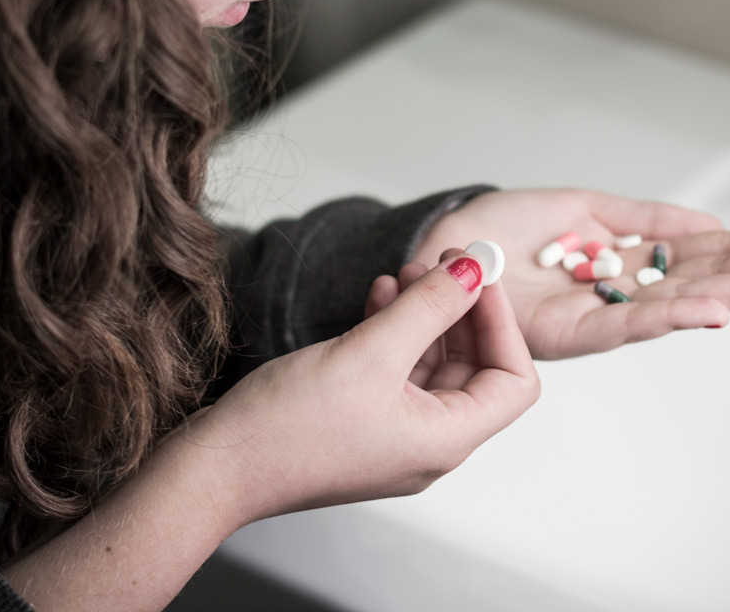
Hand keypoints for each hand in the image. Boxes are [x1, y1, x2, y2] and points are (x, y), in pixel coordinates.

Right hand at [184, 251, 539, 524]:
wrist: (215, 469)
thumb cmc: (285, 430)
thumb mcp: (367, 354)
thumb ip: (426, 308)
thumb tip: (472, 272)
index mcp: (445, 440)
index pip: (514, 381)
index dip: (503, 323)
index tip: (480, 277)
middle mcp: (428, 443)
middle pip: (475, 368)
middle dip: (461, 309)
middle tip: (442, 260)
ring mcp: (395, 434)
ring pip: (432, 363)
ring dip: (424, 314)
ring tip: (404, 271)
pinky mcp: (363, 421)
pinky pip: (396, 370)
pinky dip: (394, 330)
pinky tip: (377, 297)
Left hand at [414, 189, 729, 359]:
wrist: (438, 248)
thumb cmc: (499, 229)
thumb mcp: (581, 206)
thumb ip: (644, 218)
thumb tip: (712, 226)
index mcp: (625, 260)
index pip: (704, 253)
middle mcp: (619, 293)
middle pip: (702, 278)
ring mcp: (598, 315)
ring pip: (675, 304)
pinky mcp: (566, 334)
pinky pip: (625, 324)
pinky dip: (668, 316)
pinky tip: (712, 308)